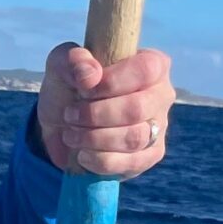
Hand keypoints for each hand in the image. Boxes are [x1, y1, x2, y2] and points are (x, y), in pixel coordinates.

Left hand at [36, 43, 173, 177]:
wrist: (60, 127)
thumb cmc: (69, 88)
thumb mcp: (61, 66)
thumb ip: (72, 60)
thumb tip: (90, 74)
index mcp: (151, 64)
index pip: (146, 69)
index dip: (111, 82)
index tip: (83, 89)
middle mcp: (162, 95)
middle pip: (137, 109)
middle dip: (95, 115)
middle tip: (70, 115)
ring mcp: (159, 127)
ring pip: (134, 138)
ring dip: (94, 138)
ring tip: (71, 134)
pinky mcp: (150, 155)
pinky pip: (131, 163)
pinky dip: (100, 161)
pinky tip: (82, 154)